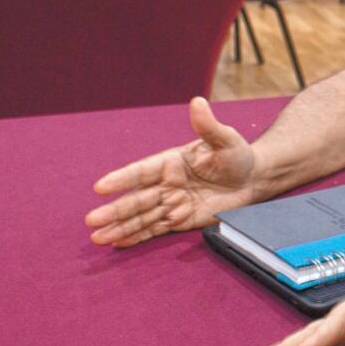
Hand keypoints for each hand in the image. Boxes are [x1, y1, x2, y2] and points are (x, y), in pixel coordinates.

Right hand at [85, 97, 257, 246]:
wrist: (252, 179)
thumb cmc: (237, 155)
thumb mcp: (226, 140)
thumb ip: (208, 126)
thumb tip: (198, 102)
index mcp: (171, 162)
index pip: (142, 171)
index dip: (122, 179)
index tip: (101, 187)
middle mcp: (166, 183)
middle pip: (137, 198)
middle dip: (115, 210)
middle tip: (92, 220)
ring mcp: (172, 203)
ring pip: (141, 217)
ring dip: (119, 227)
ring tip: (97, 237)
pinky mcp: (180, 220)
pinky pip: (155, 229)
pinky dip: (136, 237)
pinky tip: (116, 243)